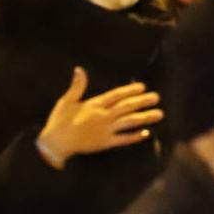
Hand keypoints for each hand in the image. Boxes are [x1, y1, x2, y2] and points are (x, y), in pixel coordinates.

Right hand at [37, 68, 162, 169]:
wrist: (55, 144)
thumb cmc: (59, 121)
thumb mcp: (67, 100)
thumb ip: (77, 86)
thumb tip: (79, 69)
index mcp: (95, 104)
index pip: (116, 95)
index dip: (130, 90)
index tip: (143, 87)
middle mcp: (103, 116)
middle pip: (126, 107)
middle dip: (142, 102)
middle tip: (156, 97)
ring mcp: (105, 130)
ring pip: (129, 122)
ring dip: (144, 117)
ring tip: (158, 114)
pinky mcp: (105, 143)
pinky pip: (123, 140)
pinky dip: (135, 136)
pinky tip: (146, 133)